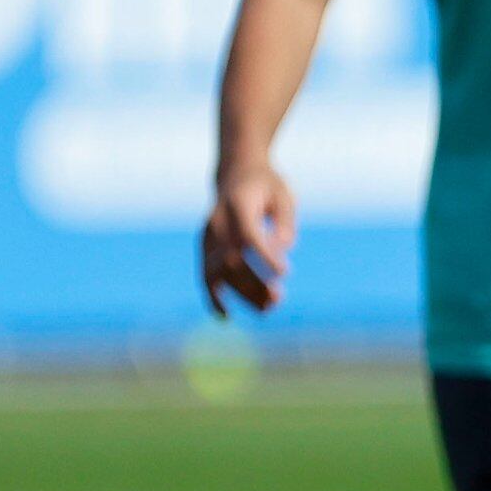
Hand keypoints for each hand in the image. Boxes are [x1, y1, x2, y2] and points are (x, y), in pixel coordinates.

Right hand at [200, 163, 295, 315]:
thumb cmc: (266, 186)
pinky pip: (205, 275)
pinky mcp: (205, 247)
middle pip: (231, 259)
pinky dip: (212, 296)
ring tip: (268, 309)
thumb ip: (285, 221)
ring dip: (240, 293)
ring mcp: (207, 236)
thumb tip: (285, 247)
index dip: (265, 257)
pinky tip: (225, 317)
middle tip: (279, 299)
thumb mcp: (283, 195)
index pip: (248, 235)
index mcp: (237, 205)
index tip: (285, 273)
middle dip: (254, 282)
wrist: (236, 174)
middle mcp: (217, 222)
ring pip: (217, 272)